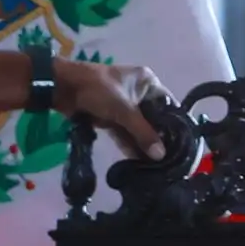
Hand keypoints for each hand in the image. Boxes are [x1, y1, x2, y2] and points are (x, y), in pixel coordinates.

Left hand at [55, 60, 173, 160]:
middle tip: (168, 157)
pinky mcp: (109, 116)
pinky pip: (123, 131)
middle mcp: (138, 92)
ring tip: (154, 163)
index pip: (168, 104)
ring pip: (137, 126)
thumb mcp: (124, 110)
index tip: (182, 143)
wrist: (62, 86)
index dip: (175, 123)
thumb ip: (143, 133)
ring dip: (142, 142)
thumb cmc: (98, 89)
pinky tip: (136, 159)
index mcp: (147, 82)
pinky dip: (128, 143)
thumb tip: (161, 156)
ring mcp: (123, 105)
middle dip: (157, 137)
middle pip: (153, 118)